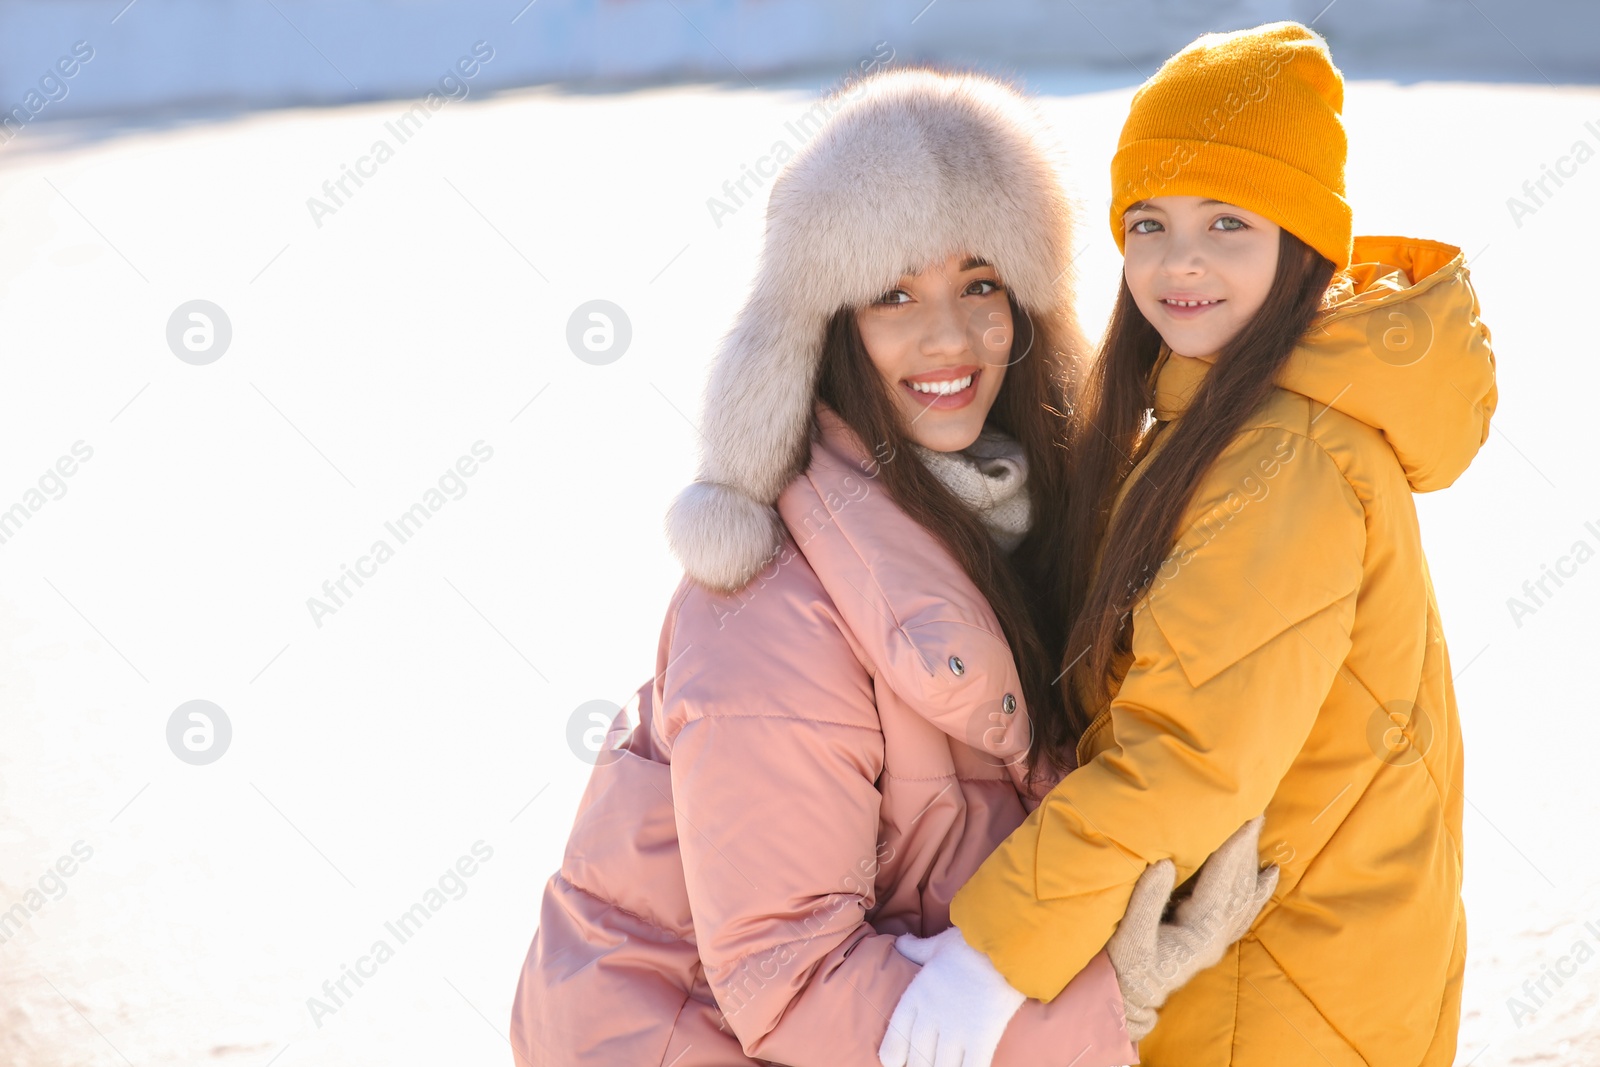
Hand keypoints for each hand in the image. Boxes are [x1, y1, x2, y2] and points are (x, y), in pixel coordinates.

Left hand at [877, 925, 1025, 1066]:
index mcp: (918, 994)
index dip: (894, 1053)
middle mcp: (932, 1015)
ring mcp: (956, 1028)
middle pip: (919, 1057)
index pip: (897, 1033)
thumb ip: (916, 948)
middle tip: (928, 1064)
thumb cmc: (970, 941)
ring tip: (948, 1066)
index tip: (895, 1062)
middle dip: (921, 1066)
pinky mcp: (982, 1035)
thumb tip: (900, 941)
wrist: (1003, 941)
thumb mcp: (936, 944)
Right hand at [1106, 814, 1279, 1042]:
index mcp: (1200, 932)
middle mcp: (1216, 937)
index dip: (1235, 848)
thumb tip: (1165, 862)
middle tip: (1255, 814)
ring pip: (1243, 897)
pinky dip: (1257, 891)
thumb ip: (1146, 900)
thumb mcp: (1129, 935)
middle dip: (1247, 849)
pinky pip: (1242, 911)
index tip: (1246, 819)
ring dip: (1251, 864)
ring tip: (1259, 835)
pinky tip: (1268, 876)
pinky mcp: (1209, 941)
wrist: (1127, 1000)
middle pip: (1239, 886)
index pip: (1223, 881)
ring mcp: (1216, 941)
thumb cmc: (1125, 969)